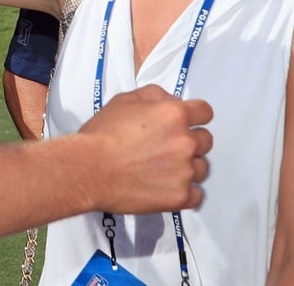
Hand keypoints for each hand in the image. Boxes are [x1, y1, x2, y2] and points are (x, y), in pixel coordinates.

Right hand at [78, 85, 212, 214]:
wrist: (88, 169)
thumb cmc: (102, 134)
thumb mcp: (125, 100)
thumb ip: (155, 96)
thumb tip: (172, 101)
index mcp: (175, 114)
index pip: (205, 112)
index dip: (195, 117)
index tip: (187, 124)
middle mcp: (185, 141)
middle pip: (206, 141)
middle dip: (190, 142)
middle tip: (168, 148)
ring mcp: (184, 171)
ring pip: (202, 168)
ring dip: (188, 167)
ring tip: (165, 170)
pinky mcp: (180, 196)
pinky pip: (197, 195)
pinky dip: (186, 192)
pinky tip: (169, 188)